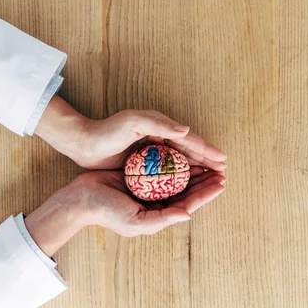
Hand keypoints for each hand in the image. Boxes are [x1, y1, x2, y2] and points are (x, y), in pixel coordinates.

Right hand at [25, 168, 225, 255]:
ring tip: (209, 162)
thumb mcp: (136, 222)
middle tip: (221, 170)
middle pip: (187, 190)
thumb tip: (188, 215)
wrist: (81, 199)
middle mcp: (156, 202)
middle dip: (205, 181)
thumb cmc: (108, 213)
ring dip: (194, 171)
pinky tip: (184, 152)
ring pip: (177, 178)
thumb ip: (163, 218)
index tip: (221, 183)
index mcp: (158, 215)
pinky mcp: (140, 174)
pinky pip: (162, 167)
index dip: (206, 194)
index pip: (188, 204)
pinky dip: (175, 162)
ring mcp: (148, 188)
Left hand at [36, 96, 226, 171]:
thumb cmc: (108, 131)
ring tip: (212, 179)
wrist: (83, 142)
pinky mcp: (143, 161)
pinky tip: (187, 185)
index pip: (189, 140)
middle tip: (223, 173)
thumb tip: (186, 130)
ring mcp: (152, 150)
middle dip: (207, 161)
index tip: (222, 161)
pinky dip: (181, 175)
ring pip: (181, 161)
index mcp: (161, 126)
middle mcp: (160, 137)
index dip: (207, 150)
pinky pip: (169, 169)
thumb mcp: (133, 122)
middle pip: (189, 150)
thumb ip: (160, 124)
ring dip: (197, 169)